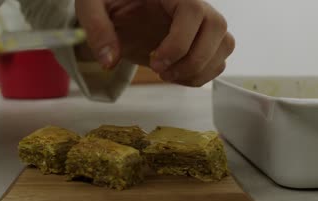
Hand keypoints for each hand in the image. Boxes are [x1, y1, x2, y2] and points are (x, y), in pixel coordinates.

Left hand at [75, 0, 234, 86]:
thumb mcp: (92, 6)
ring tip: (168, 76)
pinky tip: (176, 77)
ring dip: (200, 71)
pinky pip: (218, 60)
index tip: (156, 63)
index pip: (193, 11)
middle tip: (161, 73)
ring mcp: (200, 23)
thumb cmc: (108, 0)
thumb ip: (97, 28)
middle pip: (218, 28)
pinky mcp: (201, 40)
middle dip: (193, 60)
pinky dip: (201, 76)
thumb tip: (108, 60)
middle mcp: (193, 4)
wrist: (118, 11)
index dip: (180, 42)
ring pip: (225, 46)